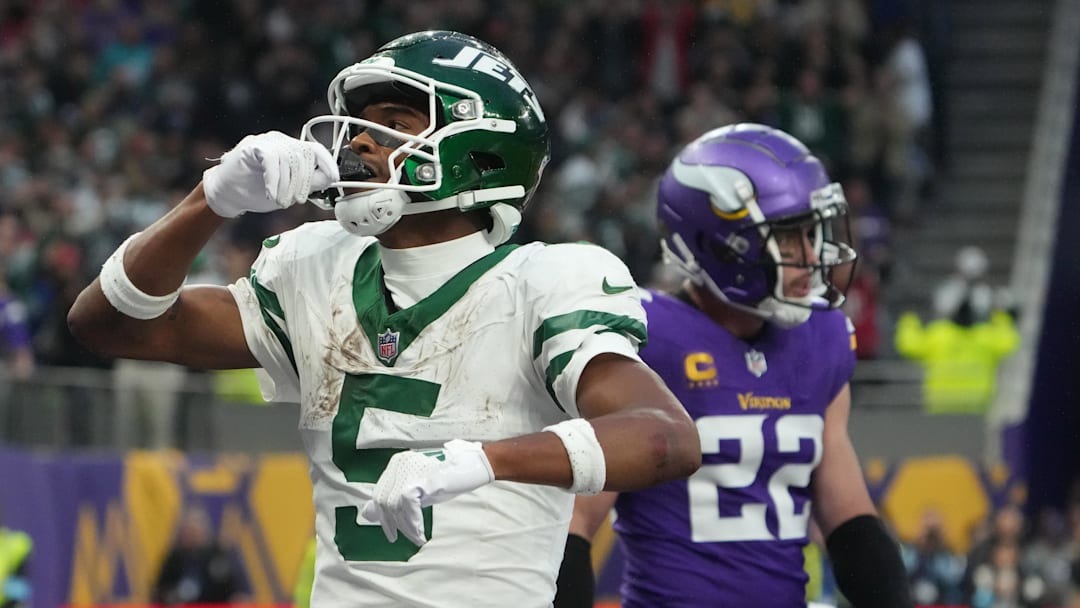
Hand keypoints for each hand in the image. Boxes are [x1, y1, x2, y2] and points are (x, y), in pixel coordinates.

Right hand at [202, 131, 338, 217]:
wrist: (227, 194)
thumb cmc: (257, 190)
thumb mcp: (290, 190)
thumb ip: (309, 183)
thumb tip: (329, 179)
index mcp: (292, 150)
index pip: (316, 150)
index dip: (328, 163)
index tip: (334, 178)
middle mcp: (281, 141)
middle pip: (304, 156)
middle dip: (302, 182)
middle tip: (295, 200)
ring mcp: (266, 141)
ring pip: (288, 160)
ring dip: (287, 185)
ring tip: (280, 200)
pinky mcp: (252, 146)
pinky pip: (271, 160)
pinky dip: (274, 180)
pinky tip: (271, 193)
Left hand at [360, 439, 494, 545]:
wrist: (470, 466)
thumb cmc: (446, 478)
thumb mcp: (418, 488)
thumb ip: (397, 497)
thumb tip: (369, 512)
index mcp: (397, 463)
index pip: (379, 492)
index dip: (381, 514)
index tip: (389, 529)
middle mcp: (399, 464)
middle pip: (383, 499)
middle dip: (389, 522)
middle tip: (396, 537)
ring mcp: (410, 470)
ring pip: (394, 504)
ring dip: (405, 526)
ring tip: (415, 536)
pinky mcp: (421, 478)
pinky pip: (408, 505)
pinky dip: (413, 522)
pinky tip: (420, 532)